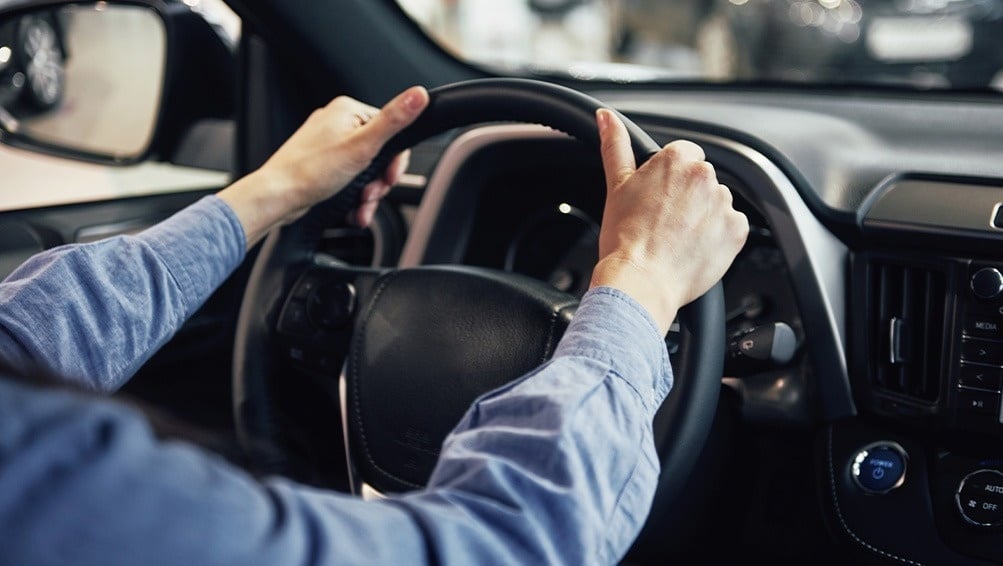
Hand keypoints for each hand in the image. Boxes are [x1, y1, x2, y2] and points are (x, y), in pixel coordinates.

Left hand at [219, 86, 429, 246]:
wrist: (277, 197)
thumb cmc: (310, 172)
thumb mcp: (362, 146)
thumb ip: (394, 121)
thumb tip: (418, 96)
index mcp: (348, 110)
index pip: (391, 130)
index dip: (394, 161)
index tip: (388, 178)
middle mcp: (337, 123)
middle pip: (379, 153)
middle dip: (379, 182)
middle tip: (371, 194)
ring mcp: (329, 144)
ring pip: (365, 170)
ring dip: (368, 194)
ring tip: (360, 206)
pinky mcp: (323, 164)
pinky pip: (350, 179)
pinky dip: (354, 196)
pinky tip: (351, 209)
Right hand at [589, 109, 748, 334]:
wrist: (641, 281)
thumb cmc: (625, 238)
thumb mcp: (616, 186)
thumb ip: (615, 145)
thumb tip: (606, 117)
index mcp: (677, 159)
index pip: (683, 155)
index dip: (668, 179)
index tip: (658, 199)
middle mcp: (705, 176)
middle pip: (701, 179)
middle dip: (687, 196)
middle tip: (663, 222)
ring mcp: (723, 204)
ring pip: (716, 203)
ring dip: (703, 216)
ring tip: (677, 238)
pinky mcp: (736, 231)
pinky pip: (731, 227)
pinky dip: (717, 237)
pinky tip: (693, 248)